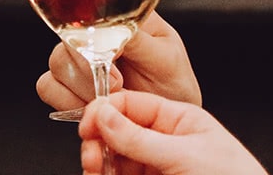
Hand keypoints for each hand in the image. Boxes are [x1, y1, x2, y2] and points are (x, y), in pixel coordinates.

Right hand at [37, 11, 198, 108]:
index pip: (89, 10)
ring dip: (80, 88)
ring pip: (56, 64)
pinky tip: (90, 106)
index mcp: (121, 15)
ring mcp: (78, 58)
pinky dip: (66, 101)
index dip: (96, 38)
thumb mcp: (166, 59)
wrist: (167, 121)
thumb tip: (109, 27)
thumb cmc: (173, 84)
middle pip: (67, 38)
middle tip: (118, 85)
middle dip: (89, 70)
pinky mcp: (67, 84)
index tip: (114, 60)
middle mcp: (95, 33)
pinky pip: (47, 86)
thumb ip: (138, 40)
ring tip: (109, 99)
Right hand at [78, 91, 265, 174]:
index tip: (88, 128)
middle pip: (116, 132)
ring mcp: (157, 166)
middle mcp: (164, 140)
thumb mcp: (185, 155)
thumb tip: (104, 116)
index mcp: (178, 120)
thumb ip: (140, 138)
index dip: (104, 111)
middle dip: (98, 143)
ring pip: (114, 159)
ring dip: (99, 164)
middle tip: (91, 158)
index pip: (131, 104)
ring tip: (96, 173)